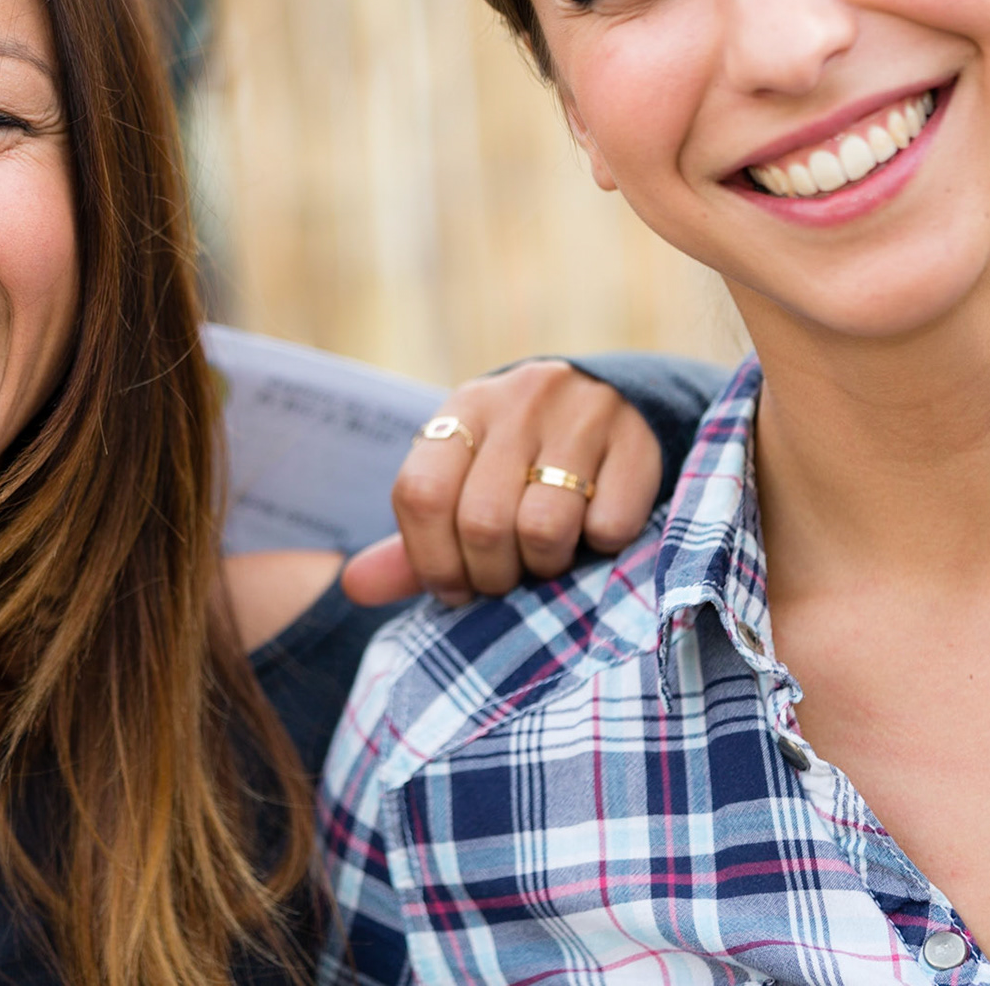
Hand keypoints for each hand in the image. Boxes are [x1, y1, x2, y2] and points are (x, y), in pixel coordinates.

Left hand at [342, 360, 660, 605]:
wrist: (613, 401)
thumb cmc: (522, 464)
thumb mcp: (465, 486)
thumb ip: (413, 542)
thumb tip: (353, 586)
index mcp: (464, 409)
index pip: (421, 493)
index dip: (430, 559)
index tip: (453, 588)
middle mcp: (518, 401)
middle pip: (482, 522)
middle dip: (491, 575)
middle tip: (506, 578)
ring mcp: (581, 414)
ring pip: (544, 528)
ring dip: (545, 566)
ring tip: (547, 557)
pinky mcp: (637, 440)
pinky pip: (608, 528)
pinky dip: (600, 549)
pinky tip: (594, 531)